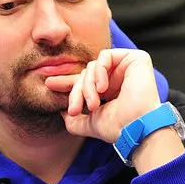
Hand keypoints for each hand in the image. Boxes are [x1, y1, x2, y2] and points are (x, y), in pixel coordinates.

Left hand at [43, 49, 162, 143]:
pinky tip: (103, 88)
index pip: (85, 81)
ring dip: (88, 85)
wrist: (136, 128)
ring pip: (94, 66)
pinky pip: (106, 55)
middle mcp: (117, 78)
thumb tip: (61, 113)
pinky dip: (100, 71)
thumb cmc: (118, 128)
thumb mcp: (90, 124)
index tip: (49, 83)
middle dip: (77, 91)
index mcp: (109, 91)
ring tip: (94, 104)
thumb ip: (75, 120)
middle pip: (86, 73)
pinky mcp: (135, 58)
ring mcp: (126, 68)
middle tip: (75, 109)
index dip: (67, 82)